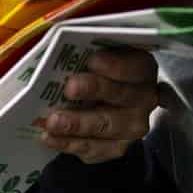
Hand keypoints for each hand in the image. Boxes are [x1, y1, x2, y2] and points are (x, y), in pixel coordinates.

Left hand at [37, 47, 159, 163]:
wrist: (96, 105)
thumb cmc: (91, 72)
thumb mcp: (95, 56)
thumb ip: (86, 51)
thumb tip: (58, 44)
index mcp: (141, 69)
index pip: (134, 67)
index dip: (115, 64)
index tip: (92, 60)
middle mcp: (143, 99)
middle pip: (122, 96)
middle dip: (94, 90)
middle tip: (69, 88)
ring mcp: (131, 126)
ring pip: (107, 126)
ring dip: (78, 124)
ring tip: (52, 121)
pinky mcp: (115, 147)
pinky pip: (94, 149)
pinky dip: (69, 144)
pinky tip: (50, 137)